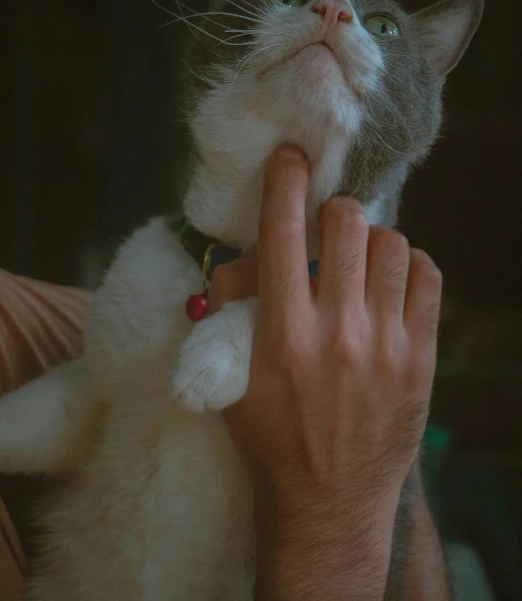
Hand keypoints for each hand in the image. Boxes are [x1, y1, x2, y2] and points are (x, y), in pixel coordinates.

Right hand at [211, 146, 441, 598]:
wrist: (328, 502)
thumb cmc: (270, 437)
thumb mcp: (229, 377)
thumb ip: (230, 307)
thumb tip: (247, 253)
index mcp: (282, 334)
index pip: (282, 231)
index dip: (286, 179)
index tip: (292, 157)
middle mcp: (338, 332)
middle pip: (348, 222)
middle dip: (333, 211)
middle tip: (326, 226)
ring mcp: (387, 344)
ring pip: (392, 244)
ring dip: (370, 239)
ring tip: (359, 260)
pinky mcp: (422, 358)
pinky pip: (427, 277)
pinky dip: (408, 265)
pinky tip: (389, 281)